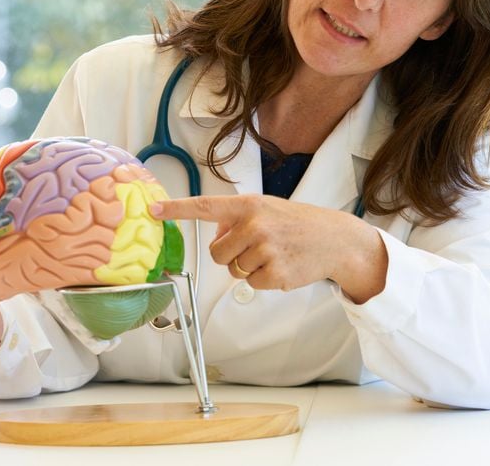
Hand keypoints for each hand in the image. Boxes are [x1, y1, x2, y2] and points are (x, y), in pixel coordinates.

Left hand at [150, 194, 387, 302]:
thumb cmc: (297, 223)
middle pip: (218, 253)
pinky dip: (264, 279)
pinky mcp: (274, 274)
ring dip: (249, 267)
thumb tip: (216, 237)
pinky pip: (251, 283)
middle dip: (231, 255)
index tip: (154, 210)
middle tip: (256, 247)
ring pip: (234, 270)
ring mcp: (264, 250)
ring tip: (274, 254)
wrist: (335, 240)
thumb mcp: (267, 209)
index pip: (205, 207)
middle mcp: (254, 225)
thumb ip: (238, 219)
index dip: (177, 209)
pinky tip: (282, 266)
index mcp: (249, 205)